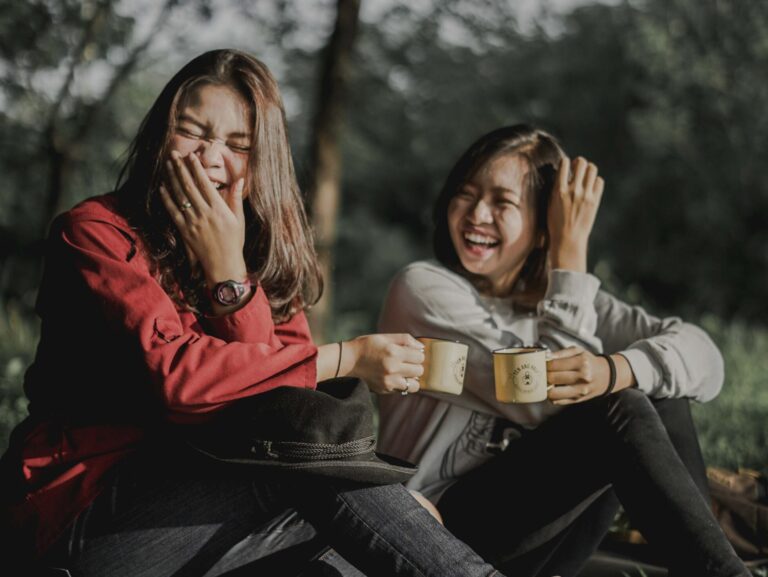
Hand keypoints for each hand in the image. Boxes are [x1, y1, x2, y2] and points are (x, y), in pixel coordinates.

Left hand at [158, 150, 246, 285]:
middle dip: (180, 168)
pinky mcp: (185, 231)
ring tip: (168, 165)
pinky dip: (167, 199)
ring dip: (172, 179)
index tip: (191, 156)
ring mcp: (193, 222)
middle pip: (189, 186)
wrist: (223, 265)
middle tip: (174, 154)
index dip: (196, 168)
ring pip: (179, 196)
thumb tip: (239, 180)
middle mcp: (204, 213)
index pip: (204, 183)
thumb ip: (236, 198)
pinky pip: (173, 212)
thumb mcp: (239, 219)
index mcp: (219, 209)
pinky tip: (162, 188)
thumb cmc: (234, 242)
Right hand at [344, 334, 424, 394]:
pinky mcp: (384, 390)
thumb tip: (421, 347)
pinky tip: (395, 377)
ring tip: (404, 372)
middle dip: (415, 365)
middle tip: (406, 362)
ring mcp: (388, 381)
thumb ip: (405, 340)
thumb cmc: (367, 345)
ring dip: (412, 378)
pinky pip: (403, 390)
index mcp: (394, 353)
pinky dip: (403, 384)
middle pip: (419, 371)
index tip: (410, 353)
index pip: (420, 357)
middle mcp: (392, 368)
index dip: (417, 354)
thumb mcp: (385, 337)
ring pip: (414, 385)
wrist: (348, 360)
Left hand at [546, 346, 611, 404]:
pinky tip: (553, 389)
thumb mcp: (578, 351)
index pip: (554, 365)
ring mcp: (580, 390)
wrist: (605, 376)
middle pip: (553, 378)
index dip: (544, 365)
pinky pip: (558, 401)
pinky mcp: (577, 400)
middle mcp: (582, 377)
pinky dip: (551, 396)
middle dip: (544, 375)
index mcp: (582, 363)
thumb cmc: (588, 361)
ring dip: (546, 388)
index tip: (542, 364)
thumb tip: (546, 357)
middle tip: (542, 373)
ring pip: (554, 393)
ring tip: (546, 382)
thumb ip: (561, 352)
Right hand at [547, 156, 604, 271]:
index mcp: (559, 190)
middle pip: (581, 163)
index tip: (566, 165)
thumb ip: (556, 188)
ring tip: (585, 175)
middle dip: (579, 162)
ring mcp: (585, 195)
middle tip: (577, 168)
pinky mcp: (594, 201)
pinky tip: (590, 187)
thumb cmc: (555, 224)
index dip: (565, 162)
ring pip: (592, 169)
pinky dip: (595, 181)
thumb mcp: (550, 204)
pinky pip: (599, 182)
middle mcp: (573, 190)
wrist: (568, 240)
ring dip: (588, 169)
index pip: (564, 164)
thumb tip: (562, 175)